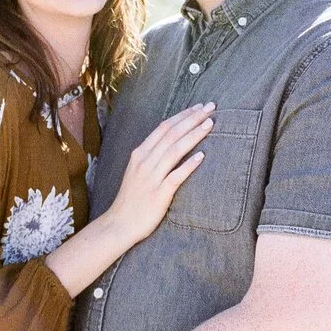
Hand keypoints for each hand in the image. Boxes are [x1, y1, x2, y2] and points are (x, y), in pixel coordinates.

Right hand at [108, 102, 213, 244]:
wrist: (120, 224)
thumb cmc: (132, 198)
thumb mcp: (138, 171)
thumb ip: (153, 156)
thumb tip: (172, 142)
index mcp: (140, 154)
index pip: (164, 128)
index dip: (183, 115)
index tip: (199, 106)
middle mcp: (144, 162)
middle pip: (171, 134)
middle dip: (192, 119)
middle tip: (211, 108)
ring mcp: (151, 178)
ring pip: (174, 151)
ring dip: (193, 135)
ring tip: (210, 124)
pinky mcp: (158, 194)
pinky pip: (175, 177)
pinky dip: (188, 165)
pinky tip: (201, 156)